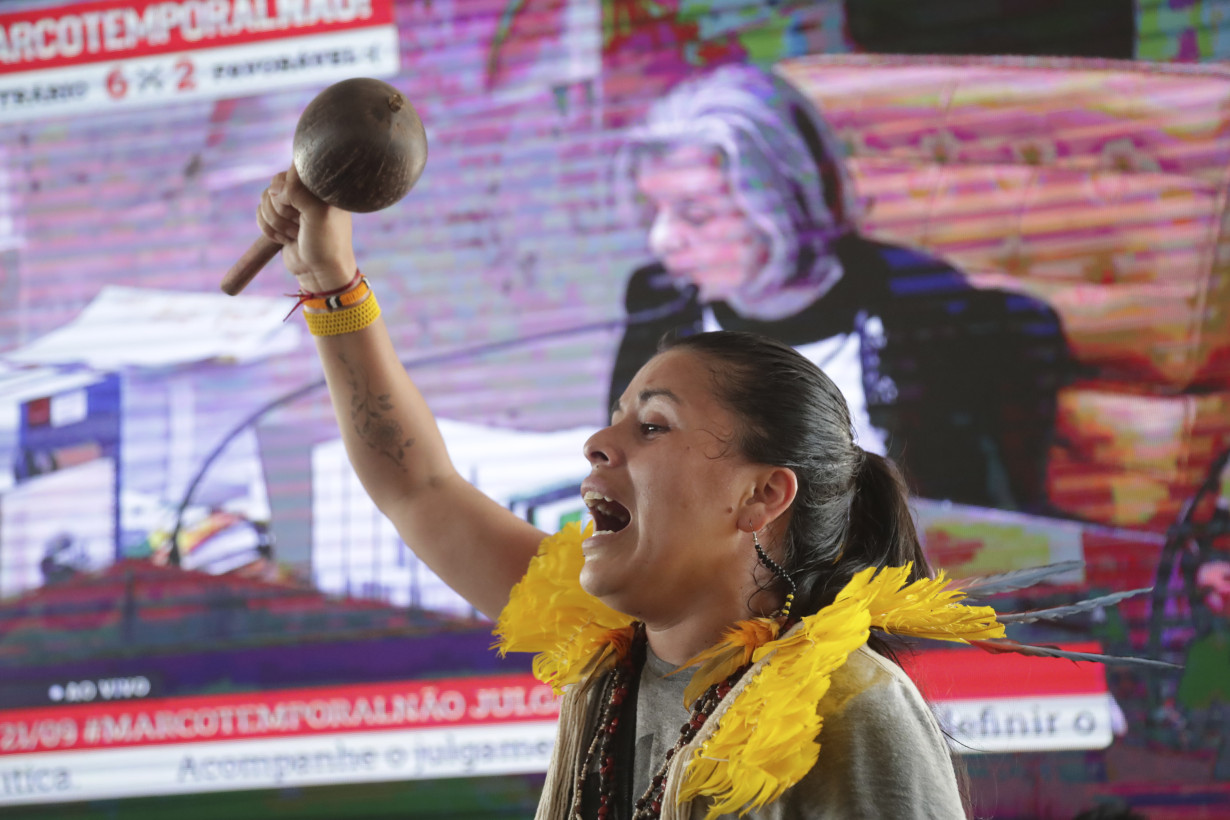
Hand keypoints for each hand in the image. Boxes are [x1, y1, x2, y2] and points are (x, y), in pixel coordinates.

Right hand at [257, 164, 356, 292]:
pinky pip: (259, 213)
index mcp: (320, 185)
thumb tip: (274, 188)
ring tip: (296, 234)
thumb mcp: (318, 213)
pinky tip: (287, 239)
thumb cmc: (326, 243)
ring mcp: (291, 205)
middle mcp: (305, 191)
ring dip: (277, 223)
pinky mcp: (279, 218)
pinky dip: (269, 229)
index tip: (301, 208)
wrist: (319, 272)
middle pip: (274, 185)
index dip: (290, 191)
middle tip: (301, 224)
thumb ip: (298, 190)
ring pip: (264, 200)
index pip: (292, 170)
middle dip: (282, 209)